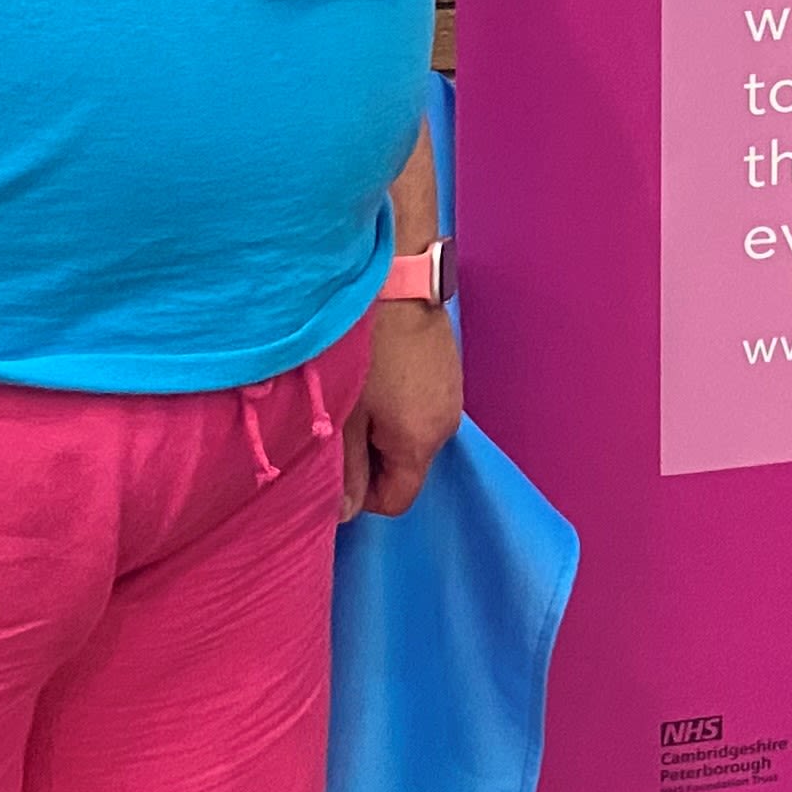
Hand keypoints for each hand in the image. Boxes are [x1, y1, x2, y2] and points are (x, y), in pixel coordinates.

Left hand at [337, 300, 463, 519]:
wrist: (399, 279)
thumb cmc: (366, 348)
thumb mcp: (346, 414)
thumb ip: (346, 469)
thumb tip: (344, 512)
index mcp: (421, 443)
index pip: (396, 502)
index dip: (363, 495)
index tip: (338, 464)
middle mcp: (446, 427)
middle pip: (407, 469)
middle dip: (373, 460)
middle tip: (343, 425)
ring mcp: (453, 397)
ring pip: (412, 437)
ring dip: (385, 430)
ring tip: (359, 396)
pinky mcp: (449, 372)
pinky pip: (421, 409)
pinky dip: (399, 406)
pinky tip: (380, 375)